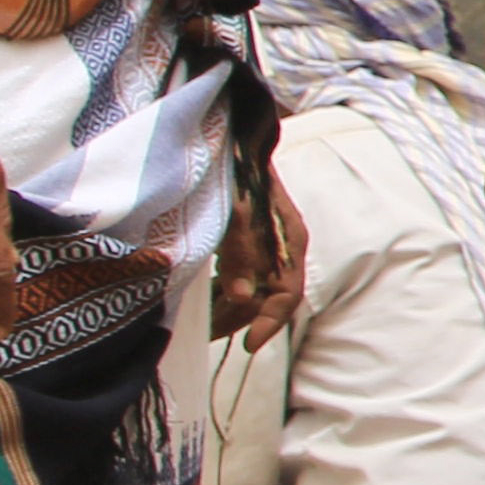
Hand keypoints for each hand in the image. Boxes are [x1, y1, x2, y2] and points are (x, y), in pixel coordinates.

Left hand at [212, 164, 309, 339]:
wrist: (231, 138)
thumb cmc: (237, 172)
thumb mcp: (235, 212)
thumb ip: (240, 253)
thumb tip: (240, 297)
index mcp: (288, 242)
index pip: (287, 294)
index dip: (269, 323)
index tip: (246, 346)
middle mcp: (280, 248)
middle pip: (264, 298)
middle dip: (237, 320)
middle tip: (204, 334)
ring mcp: (262, 245)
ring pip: (249, 289)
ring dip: (226, 307)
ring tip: (197, 320)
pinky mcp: (243, 241)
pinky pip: (236, 276)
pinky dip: (219, 290)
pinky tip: (199, 295)